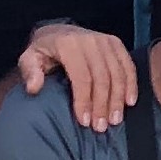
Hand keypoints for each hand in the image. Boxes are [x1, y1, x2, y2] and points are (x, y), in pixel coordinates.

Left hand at [21, 25, 138, 127]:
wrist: (58, 31)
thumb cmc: (44, 51)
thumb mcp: (29, 58)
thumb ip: (30, 72)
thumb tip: (34, 88)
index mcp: (68, 45)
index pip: (81, 77)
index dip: (84, 101)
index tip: (85, 122)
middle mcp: (90, 40)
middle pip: (102, 77)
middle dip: (103, 105)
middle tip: (101, 127)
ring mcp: (106, 41)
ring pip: (117, 74)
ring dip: (118, 99)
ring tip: (115, 120)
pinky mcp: (116, 44)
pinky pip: (128, 66)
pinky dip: (131, 85)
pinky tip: (130, 103)